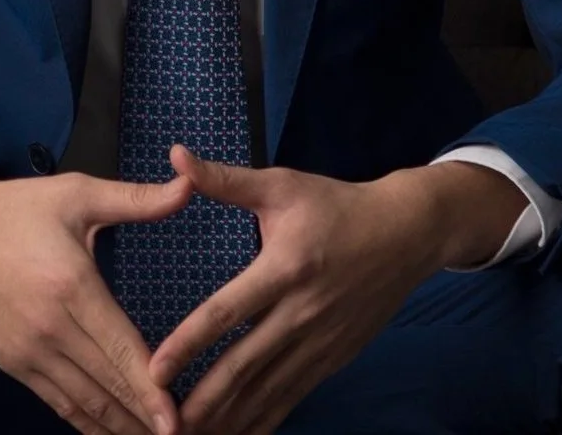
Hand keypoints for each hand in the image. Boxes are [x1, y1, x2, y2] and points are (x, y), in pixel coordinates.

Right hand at [0, 164, 193, 434]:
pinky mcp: (12, 363)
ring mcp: (28, 351)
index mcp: (71, 286)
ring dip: (118, 427)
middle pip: (107, 385)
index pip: (121, 349)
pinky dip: (86, 422)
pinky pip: (57, 402)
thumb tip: (187, 185)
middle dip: (144, 417)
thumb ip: (135, 199)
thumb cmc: (12, 209)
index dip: (152, 390)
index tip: (177, 421)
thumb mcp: (75, 194)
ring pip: (83, 403)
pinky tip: (109, 431)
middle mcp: (50, 328)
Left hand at [148, 146, 513, 433]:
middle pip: (245, 367)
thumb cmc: (336, 205)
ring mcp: (320, 342)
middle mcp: (301, 313)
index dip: (188, 344)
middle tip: (166, 423)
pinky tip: (240, 434)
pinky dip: (265, 418)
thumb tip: (176, 155)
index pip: (226, 314)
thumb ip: (225, 179)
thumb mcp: (281, 184)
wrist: (406, 234)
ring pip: (268, 391)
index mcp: (284, 269)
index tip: (155, 369)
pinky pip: (293, 396)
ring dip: (230, 418)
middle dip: (204, 401)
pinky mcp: (334, 358)